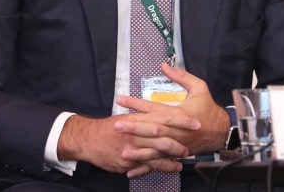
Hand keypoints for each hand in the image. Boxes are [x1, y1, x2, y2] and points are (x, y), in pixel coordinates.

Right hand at [56, 111, 194, 176]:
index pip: (163, 118)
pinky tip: (171, 169)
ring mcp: (132, 149)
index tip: (195, 122)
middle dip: (179, 142)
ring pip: (157, 154)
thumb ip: (143, 117)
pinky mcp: (128, 162)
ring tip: (183, 159)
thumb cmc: (108, 127)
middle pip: (163, 138)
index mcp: (137, 119)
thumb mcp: (126, 117)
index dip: (180, 121)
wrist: (88, 139)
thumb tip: (159, 115)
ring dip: (172, 158)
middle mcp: (136, 134)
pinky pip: (147, 166)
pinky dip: (161, 168)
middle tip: (192, 146)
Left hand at [115, 63, 230, 155]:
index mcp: (177, 113)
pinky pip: (158, 161)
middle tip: (116, 125)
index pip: (153, 107)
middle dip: (133, 127)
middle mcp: (174, 130)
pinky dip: (145, 165)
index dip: (136, 104)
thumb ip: (181, 76)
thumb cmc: (208, 109)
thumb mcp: (199, 87)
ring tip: (122, 148)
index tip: (121, 100)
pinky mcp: (174, 154)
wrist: (221, 132)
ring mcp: (174, 144)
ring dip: (137, 148)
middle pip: (150, 128)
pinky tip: (131, 168)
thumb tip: (164, 66)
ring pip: (153, 147)